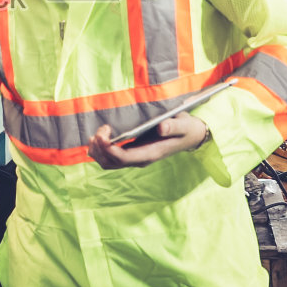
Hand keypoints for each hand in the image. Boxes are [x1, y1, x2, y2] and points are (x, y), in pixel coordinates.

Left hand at [87, 113, 207, 168]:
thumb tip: (161, 127)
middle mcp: (140, 159)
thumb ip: (173, 126)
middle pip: (111, 162)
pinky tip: (98, 138)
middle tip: (101, 130)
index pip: (124, 158)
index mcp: (150, 154)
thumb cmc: (186, 128)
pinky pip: (110, 158)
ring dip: (98, 150)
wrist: (189, 135)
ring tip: (96, 134)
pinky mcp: (131, 153)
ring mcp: (134, 158)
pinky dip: (100, 150)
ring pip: (108, 162)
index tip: (103, 135)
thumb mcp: (183, 124)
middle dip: (100, 148)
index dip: (109, 149)